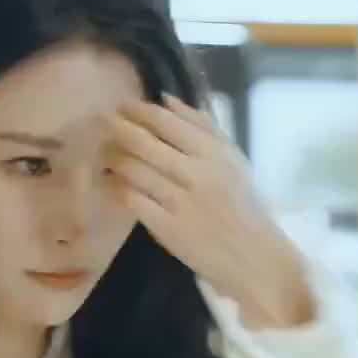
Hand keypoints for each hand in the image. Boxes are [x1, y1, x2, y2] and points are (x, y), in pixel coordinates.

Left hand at [105, 97, 316, 328]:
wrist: (255, 257)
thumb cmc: (245, 206)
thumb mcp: (233, 159)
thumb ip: (203, 127)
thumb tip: (165, 99)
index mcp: (214, 153)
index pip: (166, 122)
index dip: (138, 111)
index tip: (122, 106)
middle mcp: (196, 173)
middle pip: (145, 143)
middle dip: (118, 129)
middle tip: (102, 123)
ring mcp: (180, 202)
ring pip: (135, 170)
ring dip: (114, 158)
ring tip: (105, 153)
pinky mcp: (168, 230)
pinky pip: (134, 201)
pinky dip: (117, 188)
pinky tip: (110, 183)